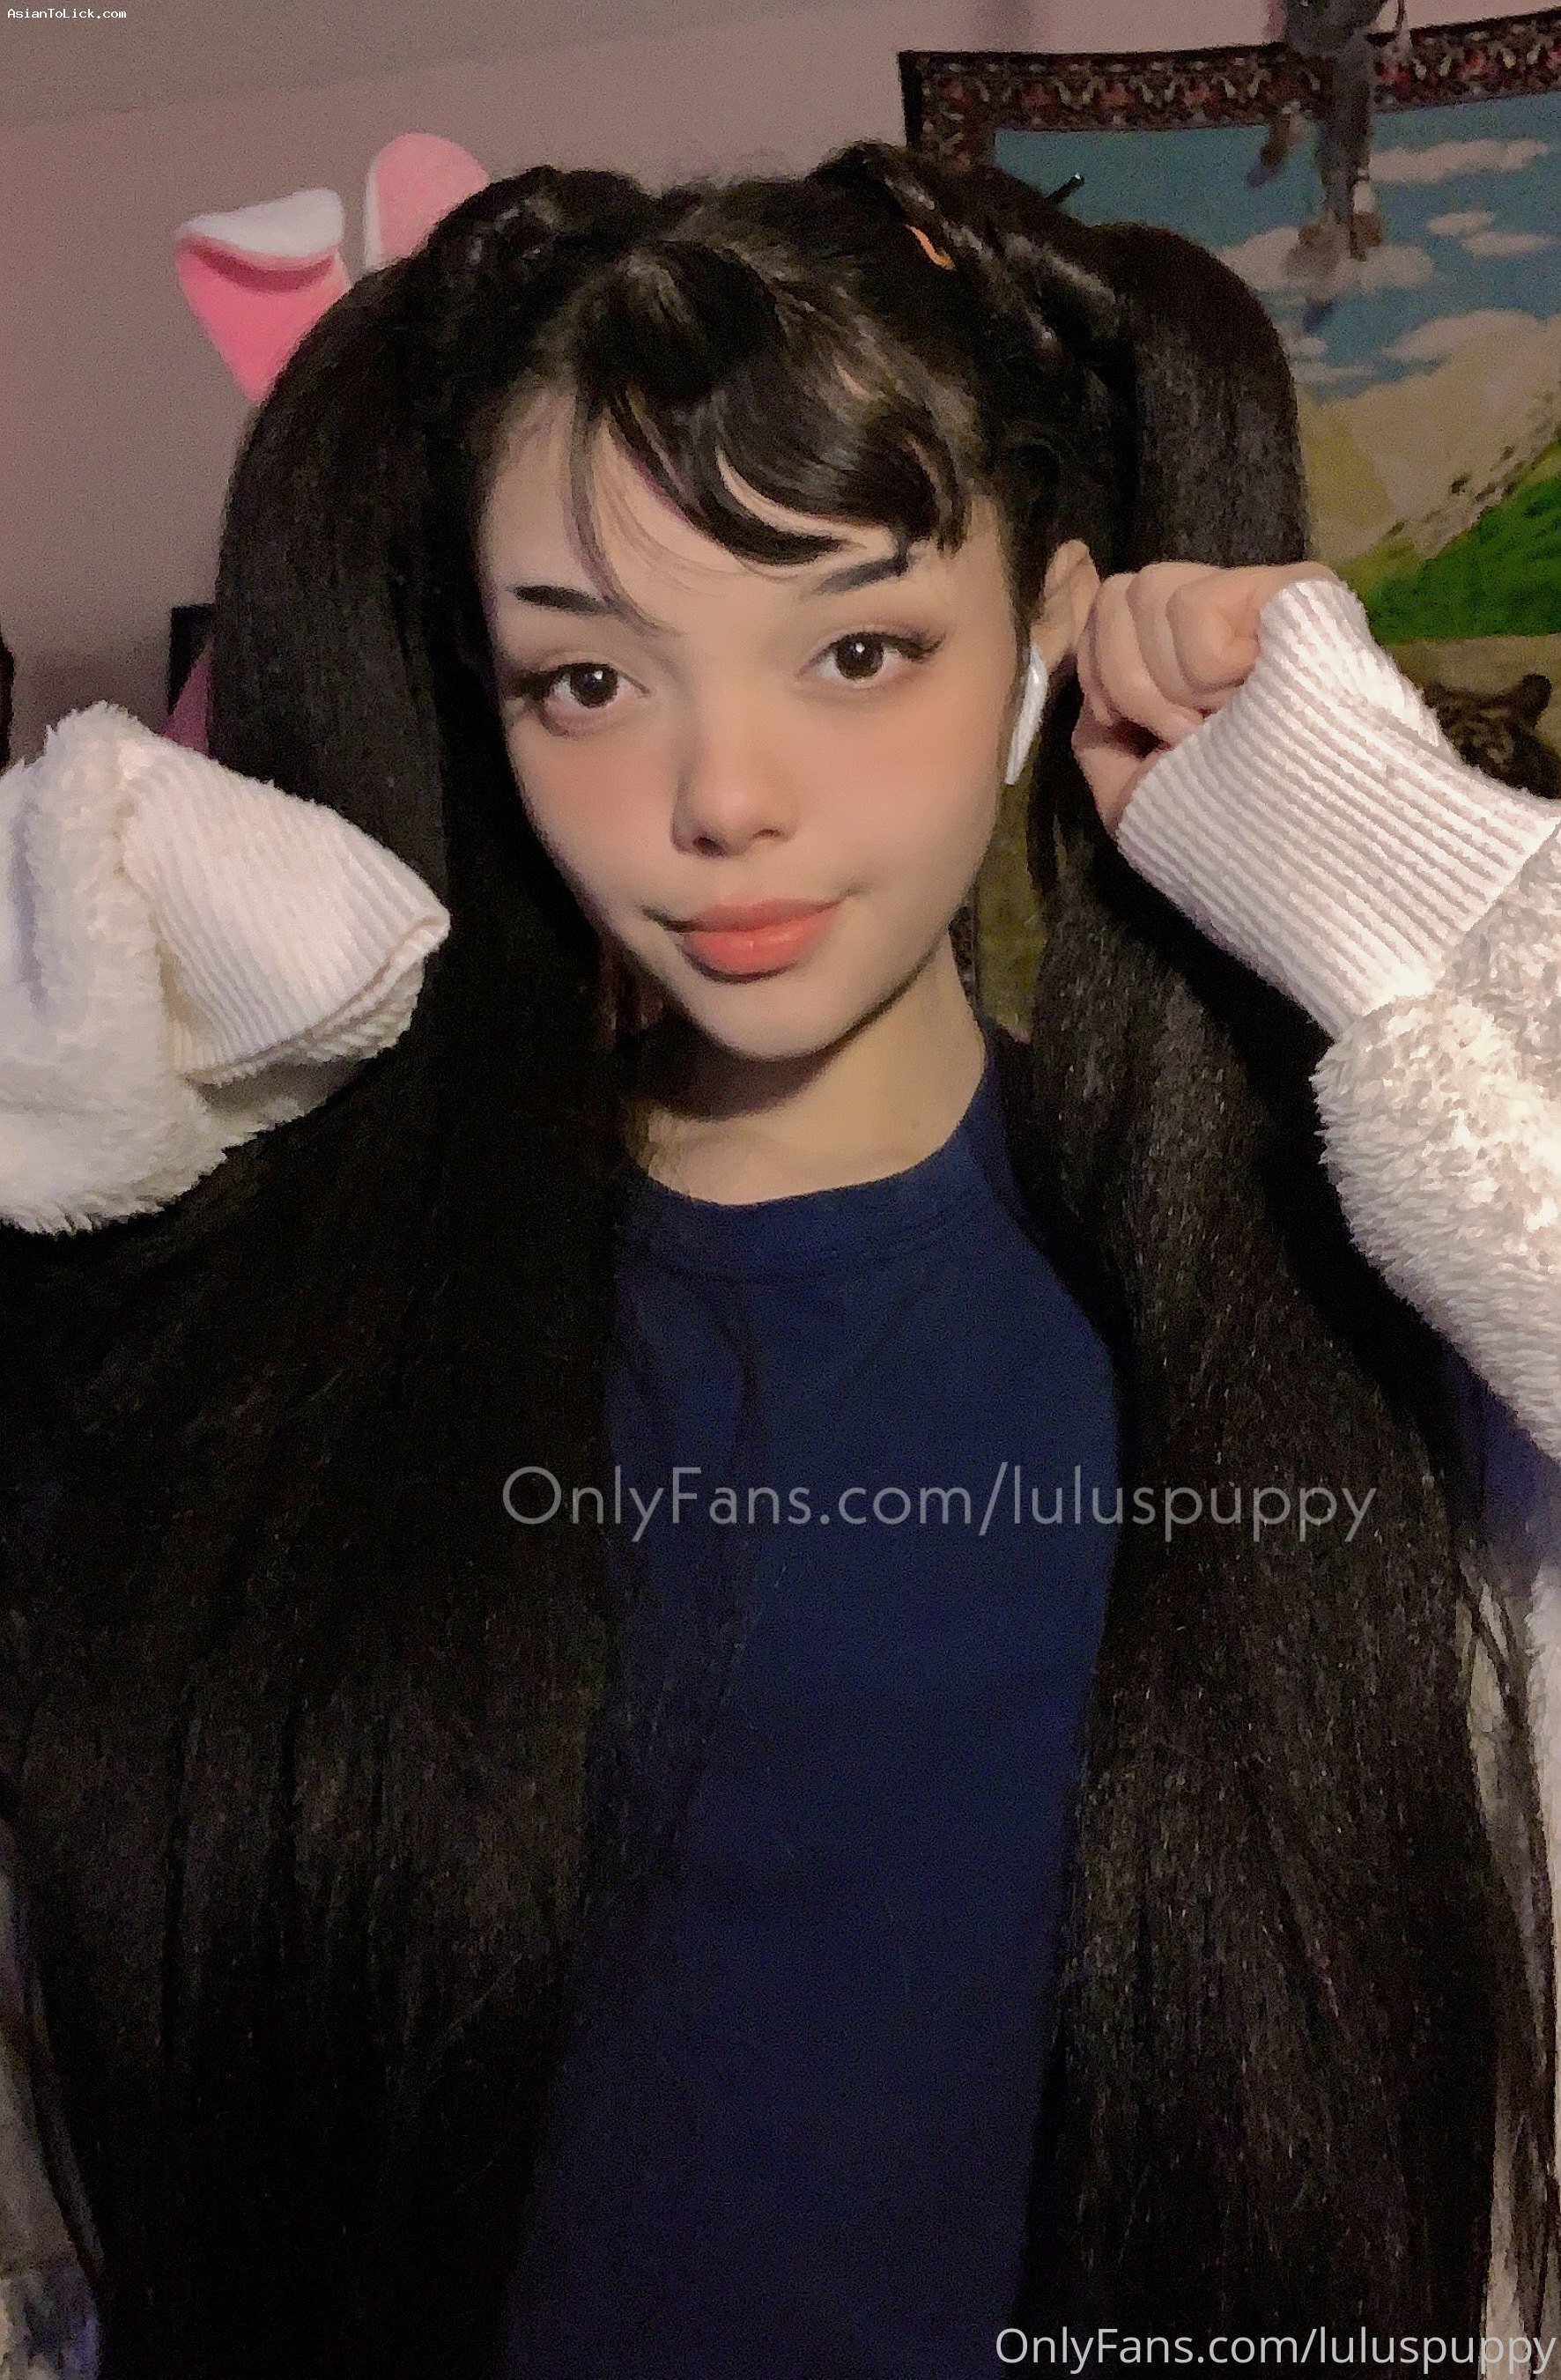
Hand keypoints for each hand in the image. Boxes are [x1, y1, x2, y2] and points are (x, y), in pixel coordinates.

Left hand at [1072, 561, 1337, 834]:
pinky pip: (1195, 603)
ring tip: (1226, 717)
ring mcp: (1255, 599)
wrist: (1298, 845)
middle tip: (1184, 733)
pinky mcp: (1293, 586)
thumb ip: (1100, 741)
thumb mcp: (1139, 797)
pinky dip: (1206, 666)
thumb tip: (1093, 697)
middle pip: (1115, 592)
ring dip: (1171, 681)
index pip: (1107, 610)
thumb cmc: (1226, 831)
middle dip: (1127, 678)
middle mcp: (1218, 623)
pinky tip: (1253, 688)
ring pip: (1148, 590)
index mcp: (1184, 664)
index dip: (1094, 664)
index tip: (1116, 722)